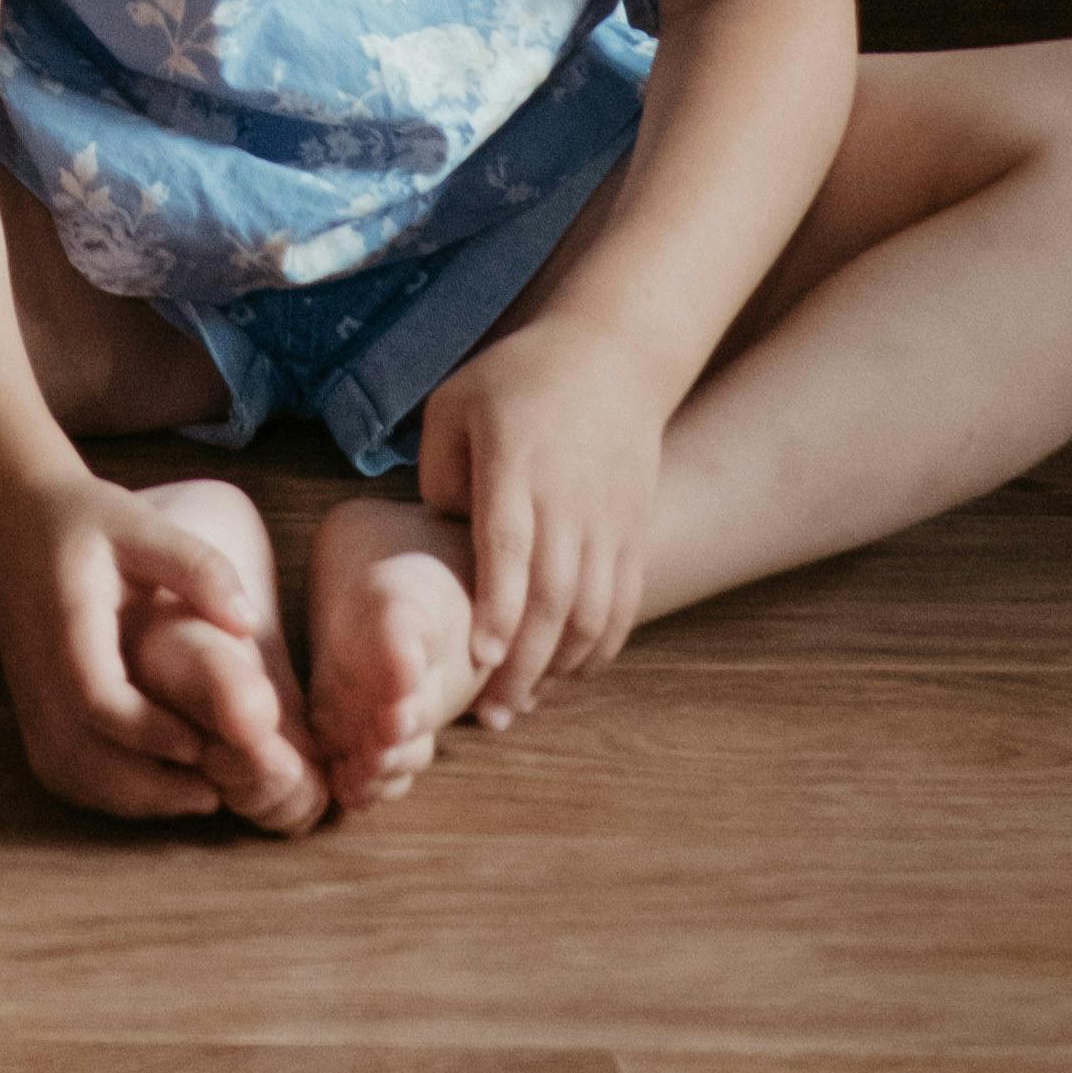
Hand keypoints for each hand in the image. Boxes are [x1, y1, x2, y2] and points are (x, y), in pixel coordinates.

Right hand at [0, 481, 313, 828]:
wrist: (14, 520)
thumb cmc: (87, 520)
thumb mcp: (143, 523)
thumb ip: (196, 567)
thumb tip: (246, 622)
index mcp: (66, 618)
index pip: (94, 694)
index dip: (146, 729)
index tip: (201, 744)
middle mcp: (36, 665)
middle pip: (75, 750)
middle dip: (144, 785)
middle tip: (212, 794)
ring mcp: (27, 691)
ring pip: (63, 768)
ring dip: (125, 798)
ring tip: (192, 797)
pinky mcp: (30, 707)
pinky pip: (57, 766)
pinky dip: (101, 793)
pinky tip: (151, 788)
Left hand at [414, 315, 667, 727]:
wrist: (614, 356)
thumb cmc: (517, 379)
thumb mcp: (456, 404)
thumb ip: (438, 472)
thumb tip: (440, 538)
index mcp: (515, 463)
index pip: (509, 548)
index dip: (498, 610)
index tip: (479, 660)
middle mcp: (567, 499)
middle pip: (552, 597)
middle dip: (523, 665)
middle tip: (491, 716)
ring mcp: (608, 521)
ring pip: (592, 612)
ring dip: (559, 668)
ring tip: (520, 705)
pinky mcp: (633, 533)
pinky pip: (623, 605)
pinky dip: (598, 648)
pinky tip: (567, 675)